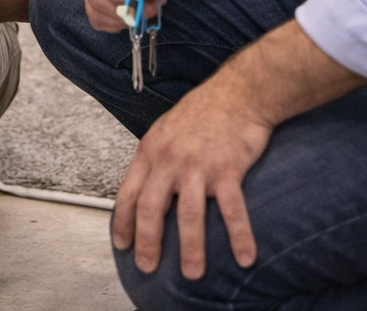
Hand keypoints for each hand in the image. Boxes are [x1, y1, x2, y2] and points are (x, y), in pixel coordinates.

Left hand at [114, 77, 268, 278]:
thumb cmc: (203, 111)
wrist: (239, 92)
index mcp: (151, 151)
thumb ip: (155, 159)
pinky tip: (245, 257)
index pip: (128, 193)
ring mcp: (199, 165)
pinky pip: (233, 210)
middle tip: (148, 267)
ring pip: (190, 215)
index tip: (122, 245)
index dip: (122, 222)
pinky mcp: (228, 169)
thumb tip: (145, 188)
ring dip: (191, 249)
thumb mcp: (165, 130)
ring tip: (192, 273)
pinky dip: (240, 236)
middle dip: (147, 243)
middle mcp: (170, 160)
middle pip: (151, 208)